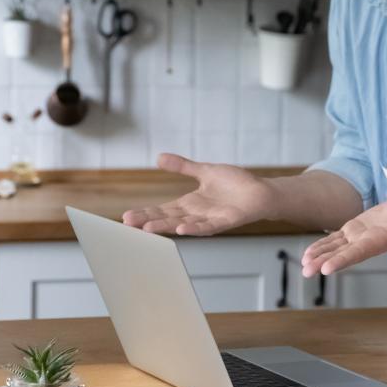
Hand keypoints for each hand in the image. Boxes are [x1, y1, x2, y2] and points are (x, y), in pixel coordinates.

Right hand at [121, 153, 277, 234]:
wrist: (260, 191)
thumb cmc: (235, 184)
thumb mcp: (204, 171)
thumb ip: (183, 166)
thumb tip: (159, 157)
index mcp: (190, 204)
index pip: (162, 209)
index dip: (145, 212)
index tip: (126, 216)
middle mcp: (196, 214)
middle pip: (167, 218)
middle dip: (148, 221)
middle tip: (127, 224)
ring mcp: (209, 219)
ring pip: (183, 225)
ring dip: (166, 227)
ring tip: (147, 229)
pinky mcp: (225, 221)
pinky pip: (207, 227)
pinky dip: (194, 228)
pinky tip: (182, 229)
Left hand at [301, 199, 386, 276]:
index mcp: (380, 239)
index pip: (357, 252)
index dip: (341, 260)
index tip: (326, 269)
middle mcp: (367, 241)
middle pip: (342, 254)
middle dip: (323, 263)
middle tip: (306, 272)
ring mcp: (359, 236)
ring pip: (335, 248)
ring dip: (318, 256)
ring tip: (304, 265)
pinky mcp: (354, 229)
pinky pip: (335, 239)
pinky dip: (321, 245)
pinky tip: (308, 253)